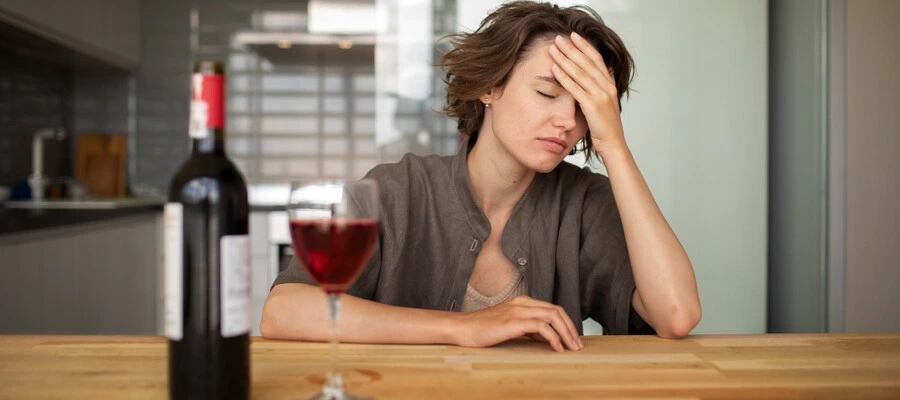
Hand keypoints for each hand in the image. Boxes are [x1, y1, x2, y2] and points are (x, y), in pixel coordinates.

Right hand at [451, 296, 583, 351]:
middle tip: (577, 345)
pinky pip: (541, 327)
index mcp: (522, 302)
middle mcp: (522, 303)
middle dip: (571, 328)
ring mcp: (518, 311)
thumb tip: (546, 338)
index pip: (553, 308)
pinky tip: (556, 348)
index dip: (567, 323)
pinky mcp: (513, 322)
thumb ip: (527, 328)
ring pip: (552, 316)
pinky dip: (553, 337)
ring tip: (571, 348)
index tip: (573, 338)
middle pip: (557, 310)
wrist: (462, 328)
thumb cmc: (482, 329)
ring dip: (566, 333)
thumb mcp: (509, 325)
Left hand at [548, 32, 626, 156]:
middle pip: (587, 62)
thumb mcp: (607, 102)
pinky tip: (554, 69)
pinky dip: (564, 77)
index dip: (585, 46)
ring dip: (565, 59)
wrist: (613, 144)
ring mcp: (600, 96)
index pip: (597, 59)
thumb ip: (604, 86)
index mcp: (609, 84)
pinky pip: (575, 88)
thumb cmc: (607, 126)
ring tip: (553, 49)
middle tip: (559, 38)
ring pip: (580, 72)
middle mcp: (606, 87)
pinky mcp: (592, 106)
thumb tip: (605, 71)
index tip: (574, 36)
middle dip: (572, 48)